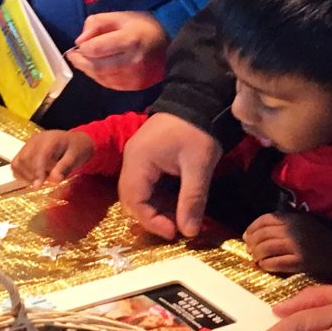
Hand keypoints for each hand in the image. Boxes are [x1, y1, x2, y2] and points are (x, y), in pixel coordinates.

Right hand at [11, 130, 93, 187]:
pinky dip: (20, 173)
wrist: (74, 142)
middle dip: (31, 175)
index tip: (38, 186)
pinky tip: (32, 177)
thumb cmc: (77, 149)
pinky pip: (16, 163)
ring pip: (18, 162)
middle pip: (25, 159)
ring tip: (39, 178)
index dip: (37, 171)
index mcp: (51, 139)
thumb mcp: (76, 158)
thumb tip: (54, 180)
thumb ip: (64, 168)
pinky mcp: (24, 150)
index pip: (38, 155)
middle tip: (43, 182)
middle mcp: (36, 139)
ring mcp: (29, 144)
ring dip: (25, 175)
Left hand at [66, 11, 168, 90]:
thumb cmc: (144, 27)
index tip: (79, 45)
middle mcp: (132, 61)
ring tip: (85, 61)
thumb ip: (97, 23)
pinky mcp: (136, 87)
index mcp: (129, 40)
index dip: (82, 48)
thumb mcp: (121, 16)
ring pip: (101, 78)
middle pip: (96, 67)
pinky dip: (100, 77)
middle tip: (74, 56)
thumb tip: (79, 41)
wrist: (171, 45)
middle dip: (81, 62)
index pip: (95, 49)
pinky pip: (110, 85)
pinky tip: (98, 69)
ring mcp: (135, 77)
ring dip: (89, 70)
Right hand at [117, 112, 221, 239]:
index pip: (134, 201)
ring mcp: (138, 156)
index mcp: (138, 160)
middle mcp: (131, 159)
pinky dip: (159, 196)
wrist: (200, 98)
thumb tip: (189, 232)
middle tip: (176, 227)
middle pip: (132, 198)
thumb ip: (192, 199)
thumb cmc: (197, 131)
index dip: (152, 221)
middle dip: (152, 216)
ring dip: (156, 207)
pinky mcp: (148, 155)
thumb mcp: (198, 166)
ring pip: (139, 192)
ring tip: (179, 217)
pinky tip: (177, 202)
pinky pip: (147, 182)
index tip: (175, 232)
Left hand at [243, 212, 331, 280]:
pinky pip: (276, 263)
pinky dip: (267, 265)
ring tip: (256, 259)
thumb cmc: (323, 239)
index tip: (246, 236)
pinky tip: (265, 267)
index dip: (252, 228)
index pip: (265, 219)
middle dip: (252, 243)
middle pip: (262, 234)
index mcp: (294, 217)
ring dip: (257, 255)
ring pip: (266, 249)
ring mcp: (296, 246)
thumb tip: (259, 231)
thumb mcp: (305, 223)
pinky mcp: (300, 262)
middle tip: (250, 250)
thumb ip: (286, 223)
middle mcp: (293, 229)